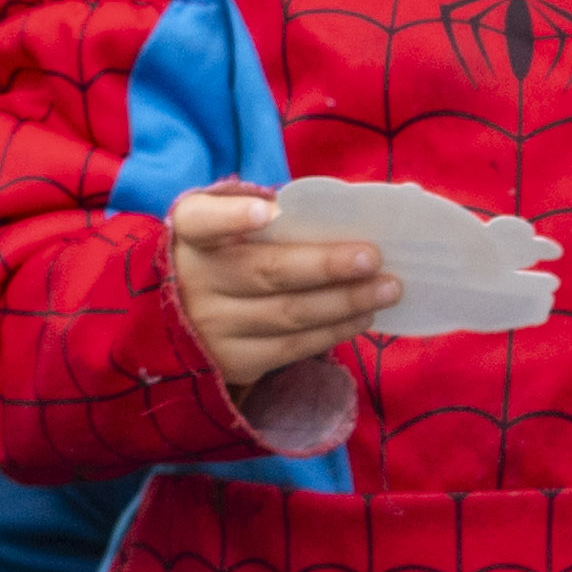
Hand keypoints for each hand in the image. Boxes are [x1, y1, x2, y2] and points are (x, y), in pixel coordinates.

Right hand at [167, 186, 396, 394]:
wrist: (183, 321)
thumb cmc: (226, 255)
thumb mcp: (228, 226)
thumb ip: (270, 212)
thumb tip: (352, 210)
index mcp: (191, 233)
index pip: (204, 221)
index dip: (235, 216)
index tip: (269, 212)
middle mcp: (194, 281)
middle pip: (266, 272)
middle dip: (325, 266)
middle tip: (372, 258)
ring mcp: (212, 327)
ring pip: (288, 314)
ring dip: (344, 302)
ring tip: (387, 289)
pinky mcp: (234, 362)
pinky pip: (292, 348)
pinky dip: (333, 331)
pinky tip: (363, 315)